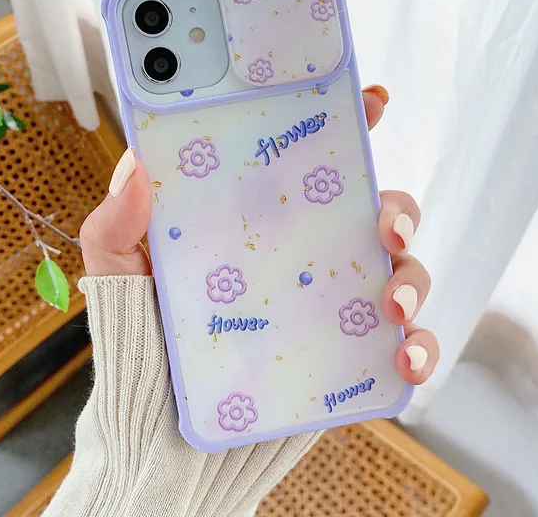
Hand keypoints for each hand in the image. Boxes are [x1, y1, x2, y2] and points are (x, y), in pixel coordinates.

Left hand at [80, 85, 438, 384]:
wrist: (164, 436)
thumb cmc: (144, 344)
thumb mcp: (118, 277)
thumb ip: (118, 225)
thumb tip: (137, 164)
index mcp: (261, 224)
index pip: (311, 165)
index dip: (347, 126)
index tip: (370, 100)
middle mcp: (305, 257)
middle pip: (374, 212)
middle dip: (397, 207)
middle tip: (386, 225)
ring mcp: (332, 305)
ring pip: (401, 272)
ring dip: (414, 277)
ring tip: (392, 303)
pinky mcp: (348, 357)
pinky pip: (404, 346)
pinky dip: (420, 349)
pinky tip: (403, 361)